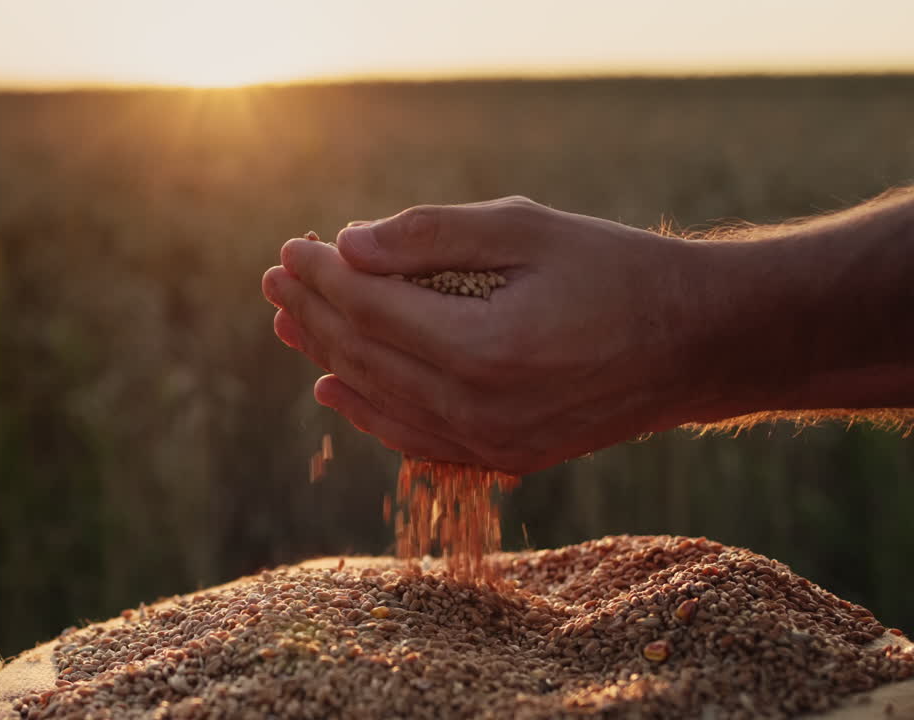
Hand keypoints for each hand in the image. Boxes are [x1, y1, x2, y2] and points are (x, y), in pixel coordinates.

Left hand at [262, 197, 704, 474]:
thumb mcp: (527, 230)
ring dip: (327, 357)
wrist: (696, 344)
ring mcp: (491, 444)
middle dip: (313, 312)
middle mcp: (479, 409)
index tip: (291, 246)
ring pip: (380, 399)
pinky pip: (414, 437)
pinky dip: (368, 411)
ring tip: (288, 322)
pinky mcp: (504, 459)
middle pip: (364, 356)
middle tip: (274, 277)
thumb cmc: (616, 271)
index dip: (322, 275)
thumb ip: (431, 236)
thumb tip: (347, 245)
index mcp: (484, 348)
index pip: (370, 309)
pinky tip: (332, 388)